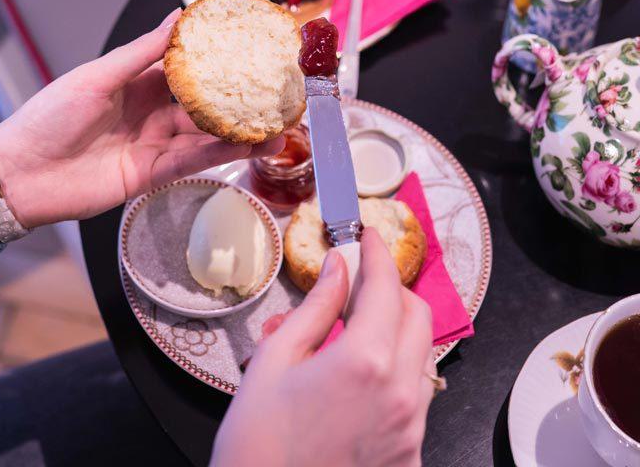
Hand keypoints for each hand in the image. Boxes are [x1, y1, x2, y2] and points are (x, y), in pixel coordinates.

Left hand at [0, 9, 283, 227]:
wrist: (21, 175)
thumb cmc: (49, 116)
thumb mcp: (97, 76)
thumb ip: (142, 52)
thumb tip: (179, 15)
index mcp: (136, 81)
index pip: (185, 65)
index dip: (215, 55)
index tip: (248, 42)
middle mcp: (151, 110)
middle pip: (204, 102)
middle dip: (238, 96)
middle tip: (276, 88)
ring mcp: (154, 143)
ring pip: (206, 133)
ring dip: (242, 129)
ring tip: (280, 121)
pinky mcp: (153, 174)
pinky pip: (194, 160)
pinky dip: (223, 153)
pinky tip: (252, 144)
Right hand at [212, 229, 434, 466]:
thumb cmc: (258, 436)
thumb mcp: (277, 358)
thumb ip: (317, 307)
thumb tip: (338, 268)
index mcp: (365, 361)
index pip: (386, 288)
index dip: (378, 254)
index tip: (368, 236)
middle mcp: (400, 393)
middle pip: (418, 315)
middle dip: (393, 289)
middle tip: (361, 282)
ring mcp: (410, 429)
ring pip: (422, 355)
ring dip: (398, 330)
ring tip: (358, 329)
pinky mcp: (410, 456)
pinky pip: (417, 397)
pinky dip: (396, 372)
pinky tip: (360, 378)